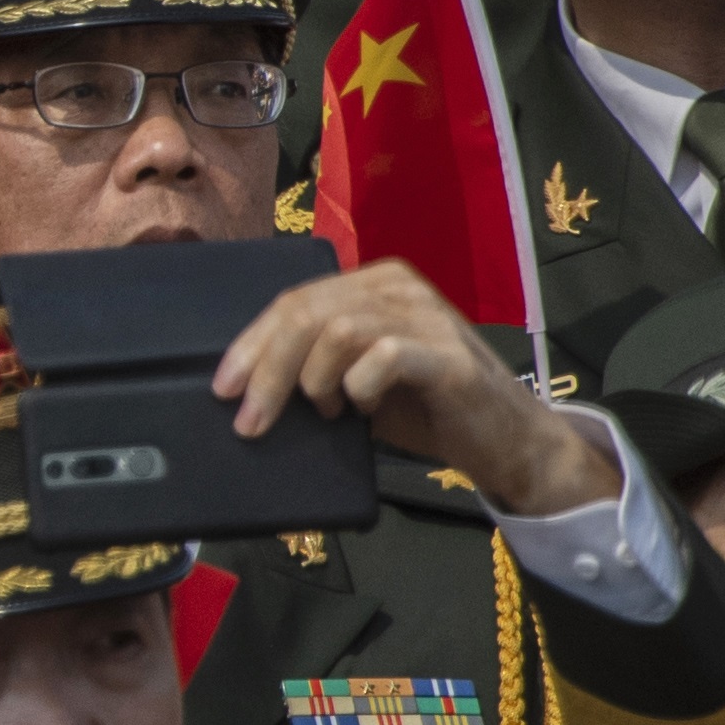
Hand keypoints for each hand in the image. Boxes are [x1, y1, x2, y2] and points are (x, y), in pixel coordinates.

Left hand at [216, 256, 614, 514]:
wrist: (501, 440)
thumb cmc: (423, 409)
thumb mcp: (355, 381)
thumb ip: (314, 366)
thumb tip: (246, 386)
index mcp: (373, 283)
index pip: (294, 300)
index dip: (251, 344)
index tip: (223, 388)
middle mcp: (399, 286)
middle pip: (306, 313)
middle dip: (266, 369)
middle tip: (250, 420)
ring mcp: (427, 315)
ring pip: (336, 329)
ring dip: (313, 380)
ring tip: (326, 411)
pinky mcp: (448, 354)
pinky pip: (382, 355)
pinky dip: (358, 386)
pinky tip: (362, 408)